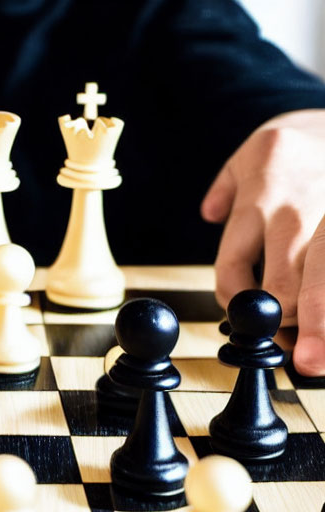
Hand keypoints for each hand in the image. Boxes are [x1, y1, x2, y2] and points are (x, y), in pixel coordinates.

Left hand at [201, 109, 324, 374]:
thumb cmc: (300, 141)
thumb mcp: (251, 153)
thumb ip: (226, 189)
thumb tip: (210, 214)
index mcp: (257, 205)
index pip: (232, 272)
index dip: (234, 303)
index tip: (242, 316)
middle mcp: (293, 217)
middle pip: (282, 291)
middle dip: (284, 328)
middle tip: (292, 358)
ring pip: (318, 286)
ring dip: (317, 324)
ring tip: (317, 356)